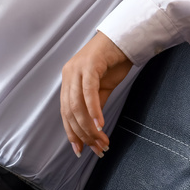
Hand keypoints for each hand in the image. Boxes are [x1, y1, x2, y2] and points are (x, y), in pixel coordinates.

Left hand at [60, 31, 132, 158]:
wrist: (123, 39)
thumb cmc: (112, 62)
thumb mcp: (101, 88)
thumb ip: (94, 106)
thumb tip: (92, 129)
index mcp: (68, 80)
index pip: (66, 112)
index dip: (72, 133)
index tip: (81, 150)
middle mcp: (68, 75)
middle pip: (70, 112)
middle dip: (83, 134)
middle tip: (97, 148)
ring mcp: (77, 69)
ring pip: (78, 105)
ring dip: (89, 127)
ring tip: (101, 140)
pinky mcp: (89, 65)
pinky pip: (89, 93)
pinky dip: (94, 111)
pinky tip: (101, 124)